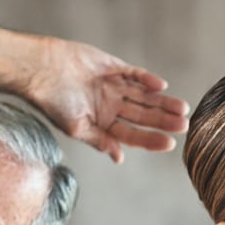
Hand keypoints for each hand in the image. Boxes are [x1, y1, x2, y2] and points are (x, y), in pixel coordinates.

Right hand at [28, 39, 189, 163]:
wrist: (39, 69)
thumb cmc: (52, 101)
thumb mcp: (76, 127)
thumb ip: (99, 140)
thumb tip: (119, 158)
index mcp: (103, 124)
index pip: (133, 135)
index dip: (151, 139)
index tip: (169, 143)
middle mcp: (112, 106)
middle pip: (144, 116)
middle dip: (164, 120)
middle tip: (184, 125)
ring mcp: (113, 86)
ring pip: (144, 96)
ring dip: (162, 102)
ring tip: (182, 108)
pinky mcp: (112, 67)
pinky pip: (134, 74)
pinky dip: (147, 79)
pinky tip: (160, 86)